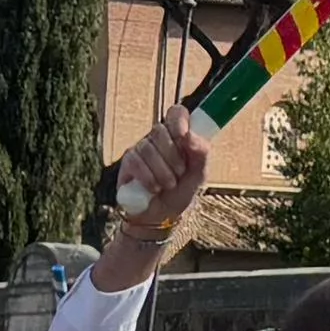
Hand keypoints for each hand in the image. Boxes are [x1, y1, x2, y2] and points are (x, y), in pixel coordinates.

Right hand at [93, 114, 211, 282]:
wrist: (160, 217)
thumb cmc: (180, 193)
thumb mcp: (199, 175)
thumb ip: (201, 153)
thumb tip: (190, 135)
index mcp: (178, 136)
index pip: (176, 113)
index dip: (178, 120)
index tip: (183, 136)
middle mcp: (158, 138)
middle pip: (161, 130)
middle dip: (173, 156)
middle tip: (178, 173)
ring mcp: (141, 148)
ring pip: (148, 148)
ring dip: (162, 171)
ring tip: (167, 185)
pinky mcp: (128, 162)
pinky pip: (136, 162)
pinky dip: (148, 178)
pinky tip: (153, 189)